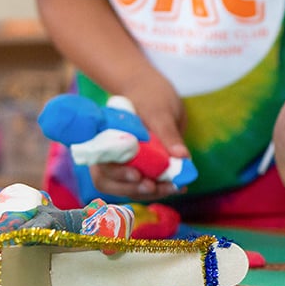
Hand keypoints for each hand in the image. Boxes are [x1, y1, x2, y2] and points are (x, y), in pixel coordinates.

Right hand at [89, 75, 187, 201]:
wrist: (152, 92)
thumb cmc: (150, 96)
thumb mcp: (160, 110)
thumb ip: (168, 133)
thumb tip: (182, 156)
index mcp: (104, 135)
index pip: (102, 160)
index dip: (116, 172)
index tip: (137, 175)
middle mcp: (106, 153)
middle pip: (108, 180)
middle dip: (132, 187)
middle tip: (156, 187)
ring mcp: (119, 162)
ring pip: (123, 187)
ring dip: (146, 192)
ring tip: (171, 188)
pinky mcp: (136, 169)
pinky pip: (140, 185)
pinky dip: (156, 189)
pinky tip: (176, 187)